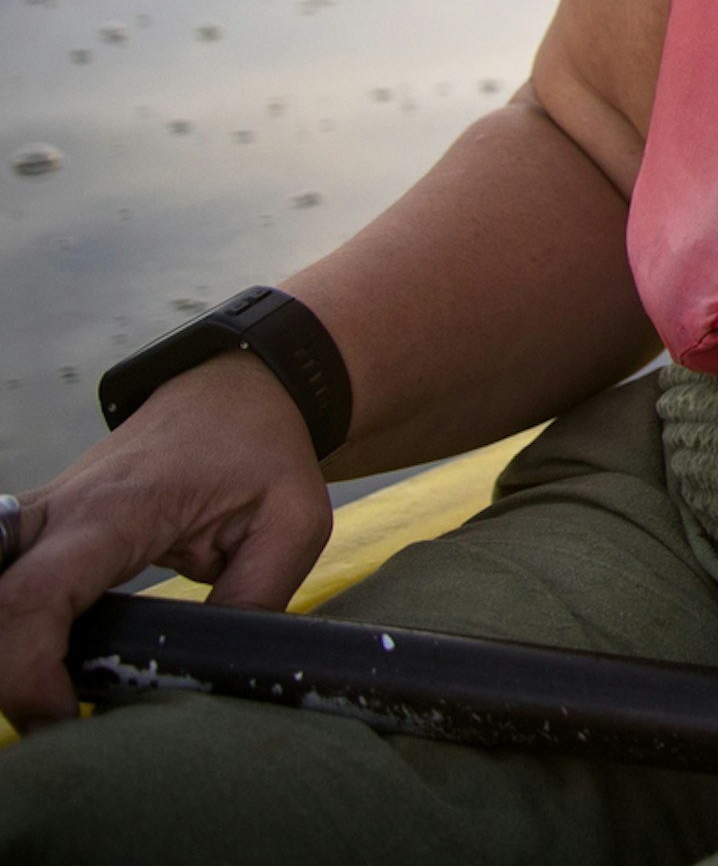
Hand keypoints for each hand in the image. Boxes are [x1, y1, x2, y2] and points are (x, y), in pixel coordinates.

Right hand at [0, 353, 331, 728]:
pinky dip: (12, 631)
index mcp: (114, 510)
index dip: (27, 668)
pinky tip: (45, 663)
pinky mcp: (33, 532)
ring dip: (8, 654)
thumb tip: (220, 670)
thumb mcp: (291, 521)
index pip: (35, 595)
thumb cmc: (260, 450)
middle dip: (8, 675)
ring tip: (53, 697)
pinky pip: (2, 588)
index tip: (60, 716)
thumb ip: (255, 598)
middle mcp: (56, 513)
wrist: (234, 394)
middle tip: (56, 722)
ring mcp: (35, 519)